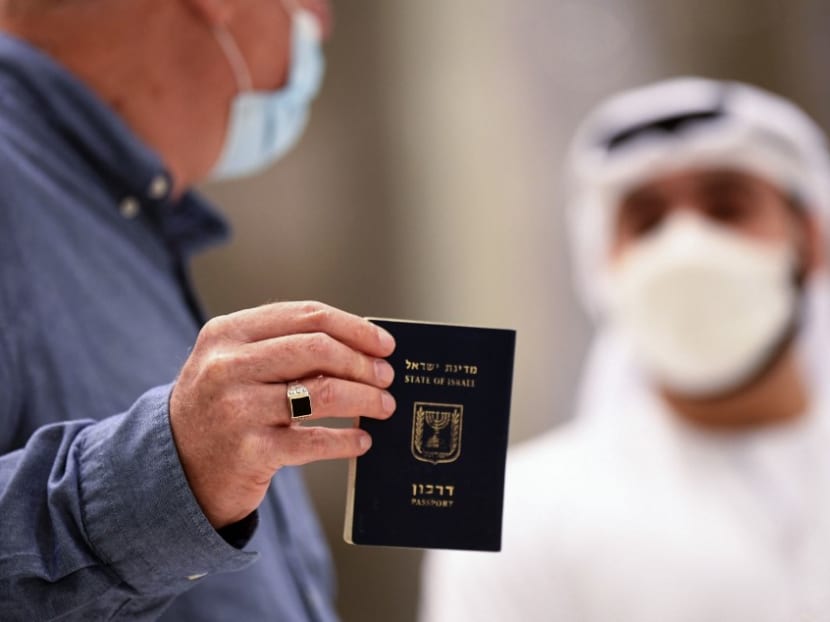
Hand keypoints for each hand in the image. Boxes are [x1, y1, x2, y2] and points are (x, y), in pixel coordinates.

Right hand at [169, 301, 395, 527]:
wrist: (172, 467)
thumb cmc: (218, 408)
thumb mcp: (232, 363)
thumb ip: (282, 346)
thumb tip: (361, 346)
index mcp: (227, 333)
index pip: (306, 315)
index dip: (354, 328)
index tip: (384, 343)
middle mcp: (228, 366)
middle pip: (319, 349)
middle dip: (363, 363)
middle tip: (386, 377)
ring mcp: (237, 410)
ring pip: (324, 393)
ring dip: (365, 399)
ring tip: (383, 407)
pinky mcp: (250, 452)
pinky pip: (316, 441)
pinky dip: (347, 440)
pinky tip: (361, 441)